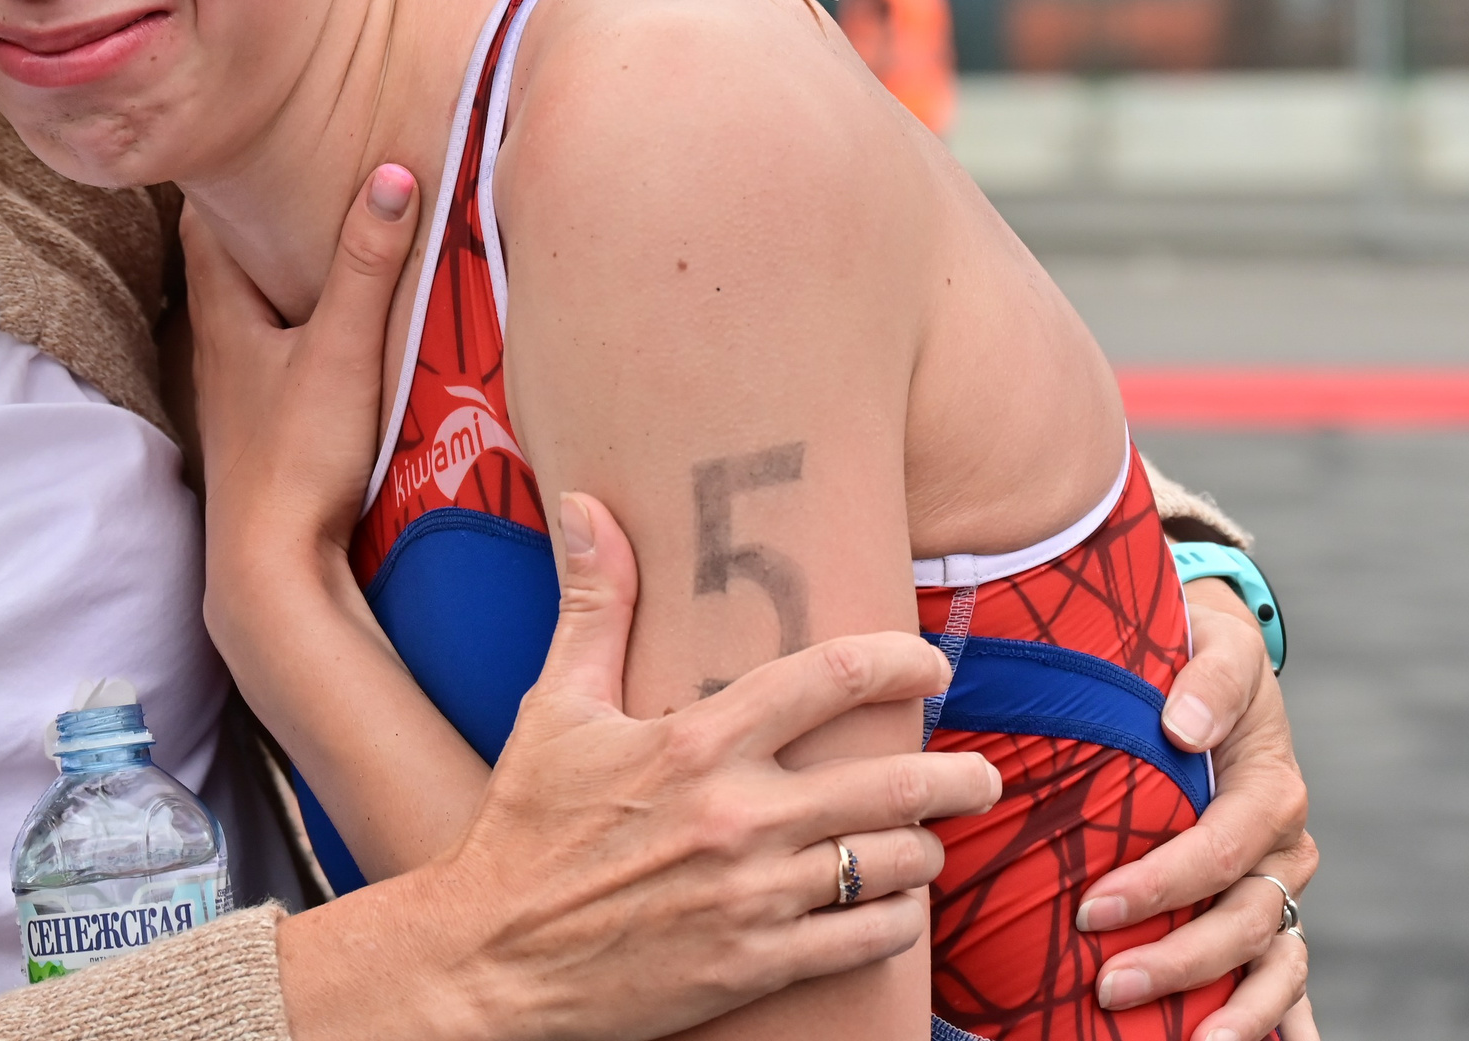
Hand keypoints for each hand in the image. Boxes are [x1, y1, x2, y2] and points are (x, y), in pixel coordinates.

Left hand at [183, 162, 419, 568]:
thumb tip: (392, 174)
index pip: (204, 225)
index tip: (245, 136)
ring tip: (317, 245)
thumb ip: (368, 265)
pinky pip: (272, 361)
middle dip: (253, 222)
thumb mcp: (344, 351)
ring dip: (275, 281)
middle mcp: (219, 351)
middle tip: (292, 176)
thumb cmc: (296, 456)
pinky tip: (327, 340)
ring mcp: (237, 397)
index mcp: (225, 317)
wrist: (270, 568)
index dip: (219, 178)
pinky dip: (293, 333)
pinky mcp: (262, 435)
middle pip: (225, 266)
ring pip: (249, 317)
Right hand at [276, 491, 1004, 1040]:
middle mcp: (735, 814)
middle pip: (893, 780)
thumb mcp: (553, 707)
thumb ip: (591, 606)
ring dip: (925, 849)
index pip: (829, 678)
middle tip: (979, 774)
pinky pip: (868, 937)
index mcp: (694, 742)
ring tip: (928, 840)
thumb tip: (582, 504)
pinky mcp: (756, 965)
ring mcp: (752, 895)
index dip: (900, 663)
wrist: (489, 960)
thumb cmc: (522, 829)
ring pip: (891, 862)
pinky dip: (898, 918)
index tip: (930, 666)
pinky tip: (895, 905)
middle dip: (959, 776)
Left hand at [1079, 577, 1315, 1037]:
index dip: (1162, 885)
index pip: (1223, 851)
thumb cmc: (1203, 653)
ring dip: (1232, 1011)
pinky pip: (1282, 977)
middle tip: (1108, 985)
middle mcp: (1285, 847)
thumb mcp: (1218, 643)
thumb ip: (1208, 677)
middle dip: (1180, 961)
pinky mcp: (1266, 905)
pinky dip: (1279, 1022)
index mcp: (1272, 789)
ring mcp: (1279, 884)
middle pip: (1245, 921)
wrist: (1217, 667)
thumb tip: (1183, 726)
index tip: (1095, 907)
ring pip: (1272, 964)